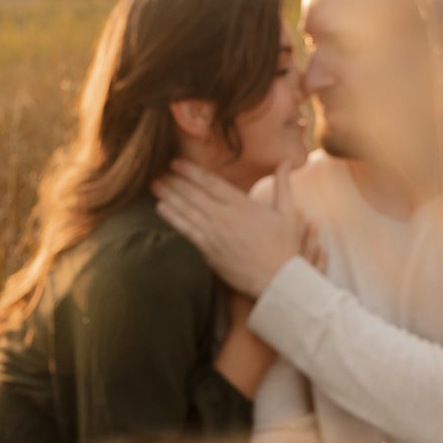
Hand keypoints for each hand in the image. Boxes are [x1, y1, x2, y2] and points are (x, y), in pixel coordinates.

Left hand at [153, 161, 310, 296]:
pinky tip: (161, 208)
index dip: (191, 171)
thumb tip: (286, 162)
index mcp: (242, 204)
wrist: (278, 280)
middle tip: (158, 171)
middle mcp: (225, 216)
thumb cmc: (284, 247)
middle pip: (194, 194)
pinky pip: (187, 231)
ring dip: (169, 196)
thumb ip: (283, 184)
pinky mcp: (209, 251)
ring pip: (187, 210)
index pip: (211, 182)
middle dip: (174, 181)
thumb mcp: (288, 213)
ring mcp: (215, 234)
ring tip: (155, 185)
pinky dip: (173, 218)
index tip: (176, 163)